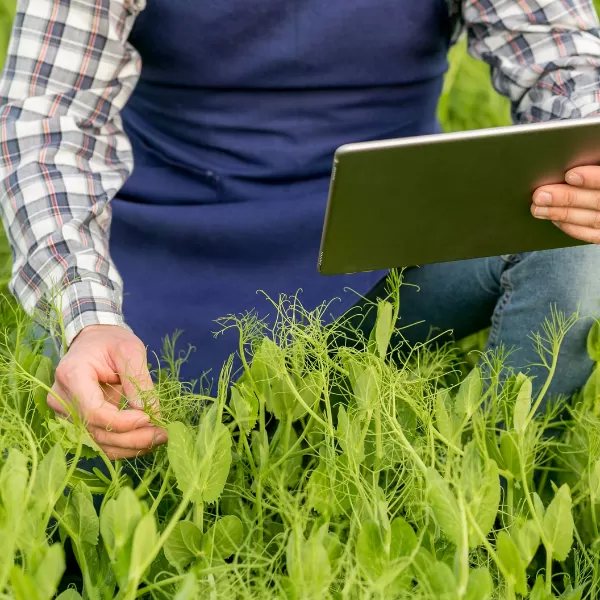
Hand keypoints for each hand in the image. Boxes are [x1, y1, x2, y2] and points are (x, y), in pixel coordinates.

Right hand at [47, 324, 166, 459]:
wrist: (93, 342)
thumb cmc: (111, 341)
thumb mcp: (130, 350)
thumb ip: (139, 378)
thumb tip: (148, 410)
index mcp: (72, 375)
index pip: (93, 411)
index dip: (122, 422)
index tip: (148, 418)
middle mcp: (62, 399)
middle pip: (96, 431)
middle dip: (132, 438)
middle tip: (163, 434)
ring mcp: (65, 413)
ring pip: (98, 442)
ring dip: (130, 446)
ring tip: (159, 438)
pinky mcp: (75, 422)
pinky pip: (99, 442)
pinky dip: (123, 446)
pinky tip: (145, 440)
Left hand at [532, 167, 599, 243]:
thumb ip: (595, 163)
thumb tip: (570, 168)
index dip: (593, 178)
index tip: (570, 175)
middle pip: (599, 201)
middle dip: (568, 198)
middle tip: (540, 195)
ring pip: (593, 220)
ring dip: (562, 214)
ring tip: (538, 208)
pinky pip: (593, 235)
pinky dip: (572, 227)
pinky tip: (554, 219)